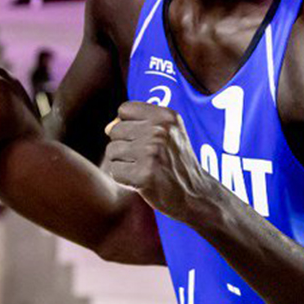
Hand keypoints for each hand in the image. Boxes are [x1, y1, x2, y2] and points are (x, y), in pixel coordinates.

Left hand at [103, 101, 217, 221]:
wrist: (195, 194)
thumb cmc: (173, 161)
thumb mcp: (166, 132)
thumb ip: (136, 123)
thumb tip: (108, 127)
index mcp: (166, 116)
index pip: (124, 109)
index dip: (128, 125)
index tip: (144, 138)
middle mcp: (160, 131)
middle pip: (115, 130)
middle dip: (124, 145)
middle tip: (146, 157)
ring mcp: (152, 153)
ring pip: (112, 150)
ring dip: (122, 162)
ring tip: (143, 168)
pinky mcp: (144, 175)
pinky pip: (114, 171)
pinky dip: (123, 178)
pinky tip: (141, 180)